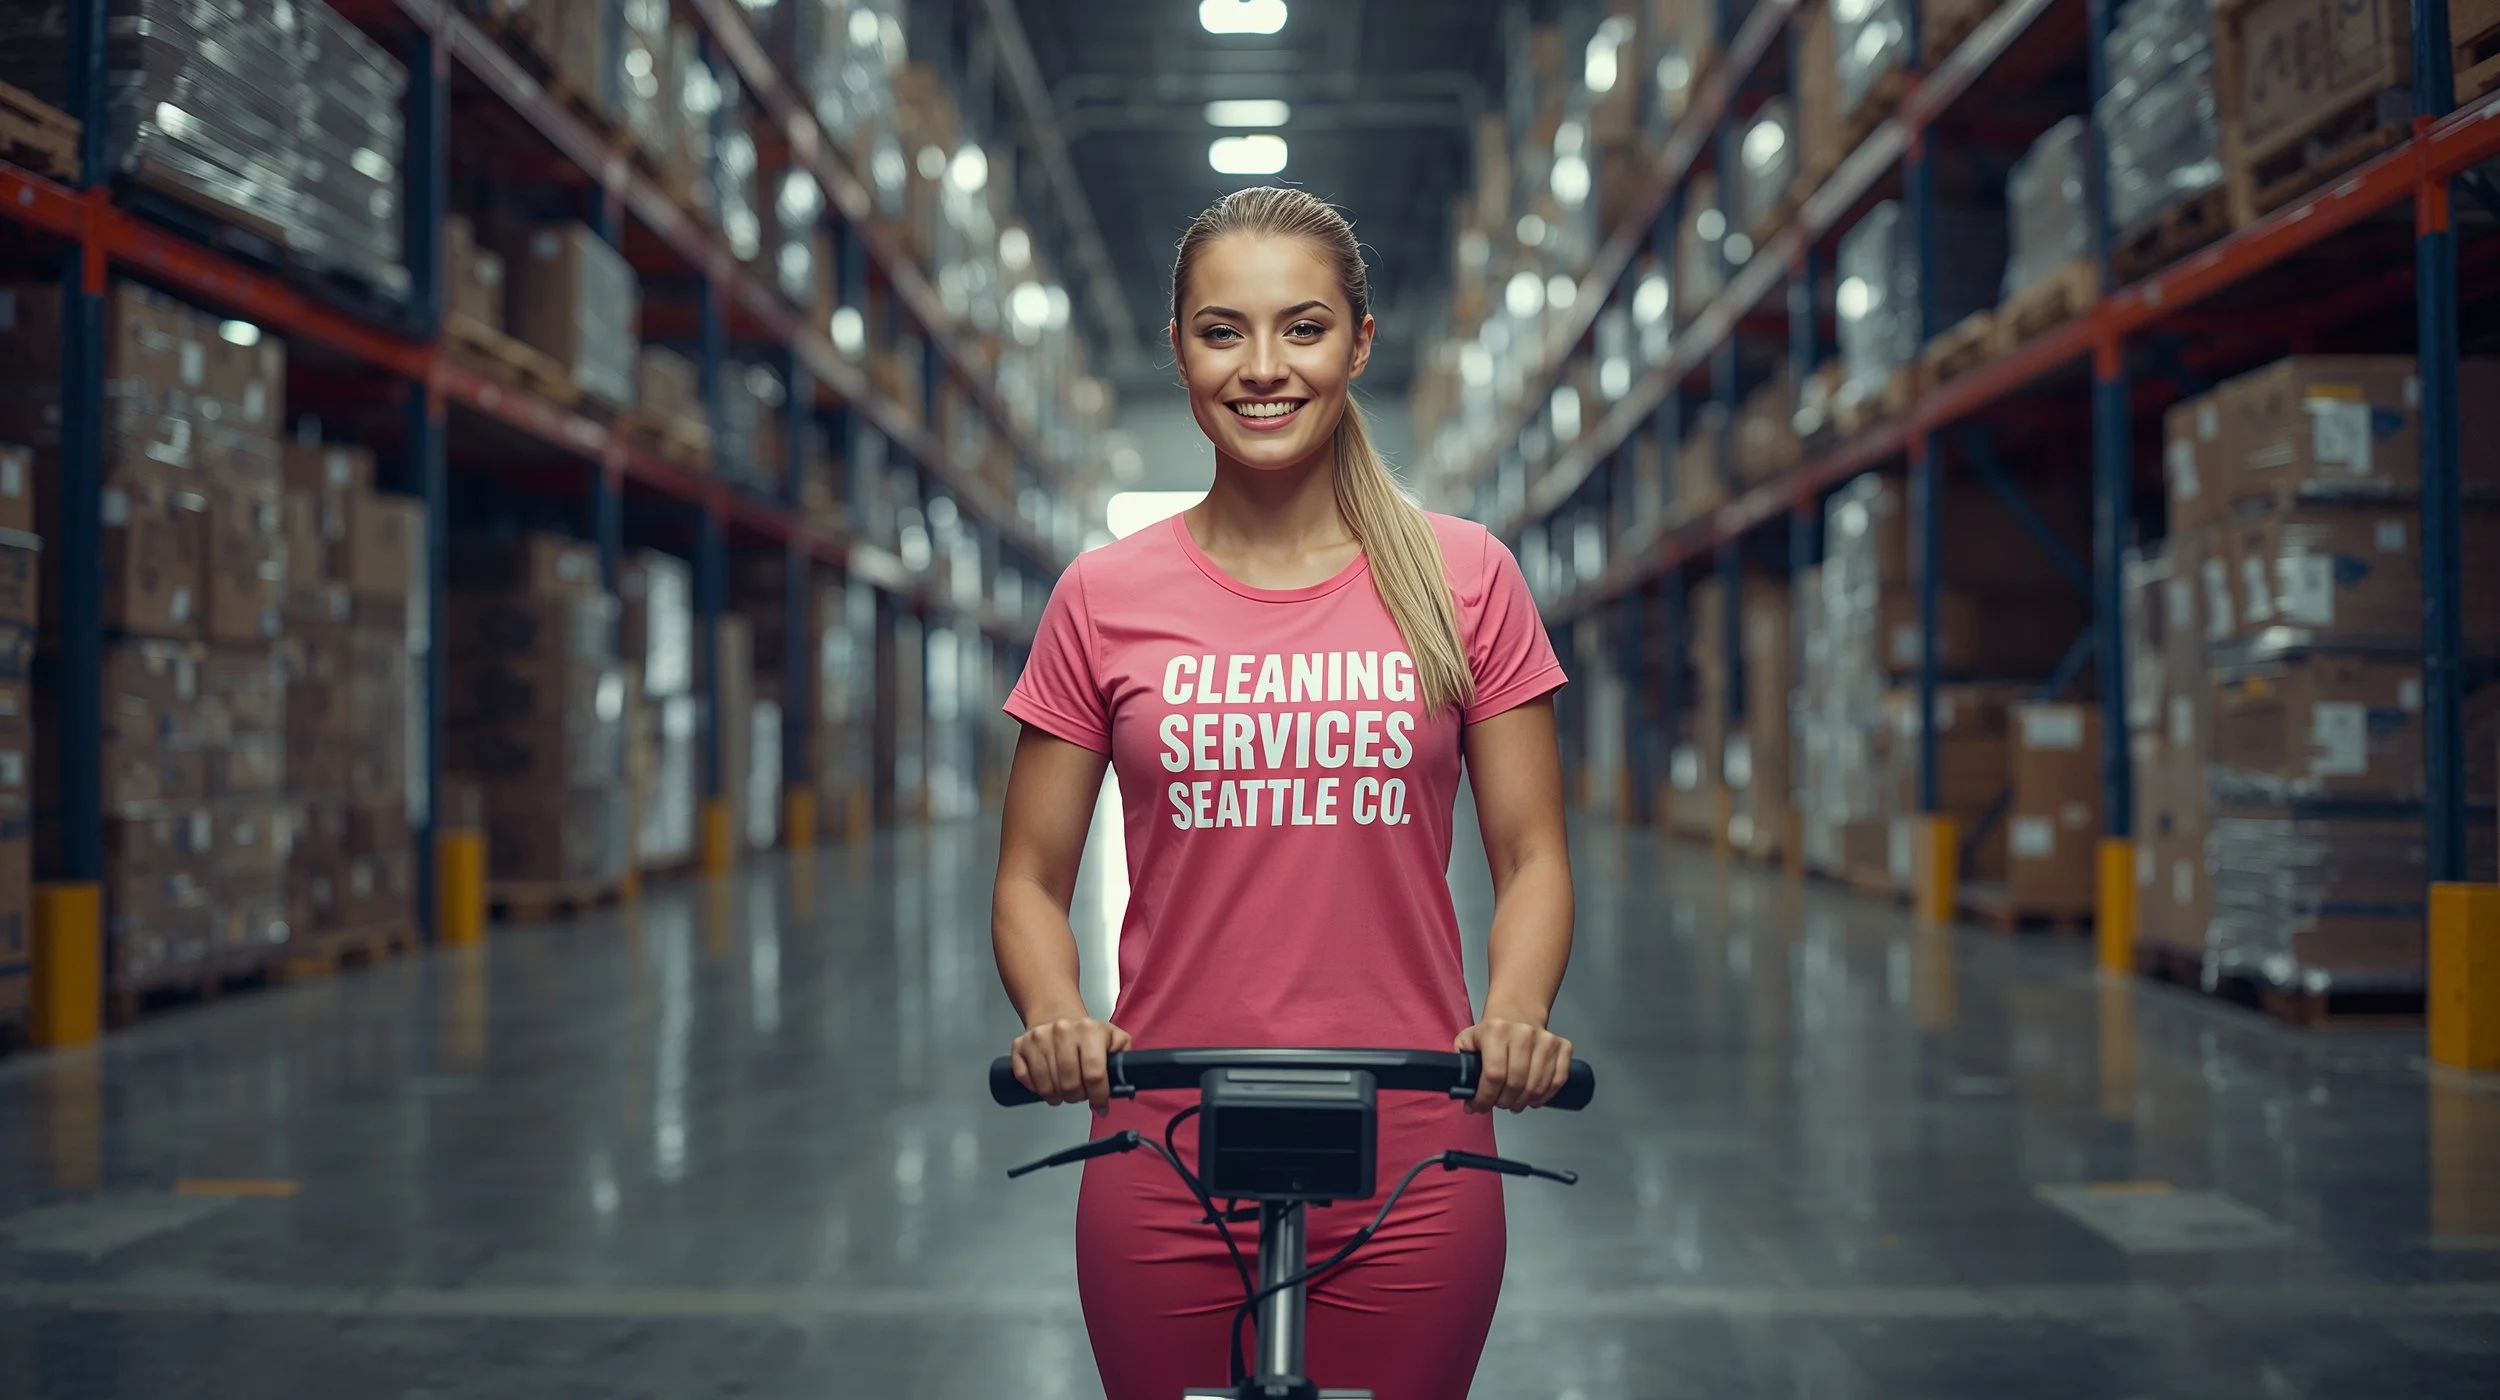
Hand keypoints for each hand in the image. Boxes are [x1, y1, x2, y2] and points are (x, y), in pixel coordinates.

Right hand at [1010, 1014, 1132, 1113]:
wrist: (1056, 1015)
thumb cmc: (1086, 1034)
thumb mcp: (1113, 1038)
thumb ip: (1124, 1058)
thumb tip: (1124, 1085)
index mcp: (1089, 1030)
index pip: (1094, 1074)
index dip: (1097, 1096)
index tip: (1099, 1103)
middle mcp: (1062, 1031)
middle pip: (1070, 1084)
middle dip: (1077, 1097)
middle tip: (1079, 1095)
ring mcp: (1039, 1037)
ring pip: (1047, 1085)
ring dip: (1057, 1096)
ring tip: (1064, 1091)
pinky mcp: (1020, 1045)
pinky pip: (1025, 1079)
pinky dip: (1036, 1088)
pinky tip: (1046, 1083)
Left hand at [1455, 1014, 1573, 1113]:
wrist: (1517, 1012)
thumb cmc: (1492, 1031)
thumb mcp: (1468, 1040)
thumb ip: (1461, 1064)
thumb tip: (1463, 1091)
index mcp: (1496, 1031)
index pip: (1494, 1075)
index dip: (1485, 1098)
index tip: (1479, 1105)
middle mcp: (1523, 1033)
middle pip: (1516, 1084)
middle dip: (1504, 1102)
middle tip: (1498, 1104)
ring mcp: (1545, 1040)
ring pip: (1536, 1086)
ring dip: (1523, 1102)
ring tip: (1514, 1102)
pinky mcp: (1562, 1046)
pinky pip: (1558, 1080)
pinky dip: (1545, 1095)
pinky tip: (1533, 1098)